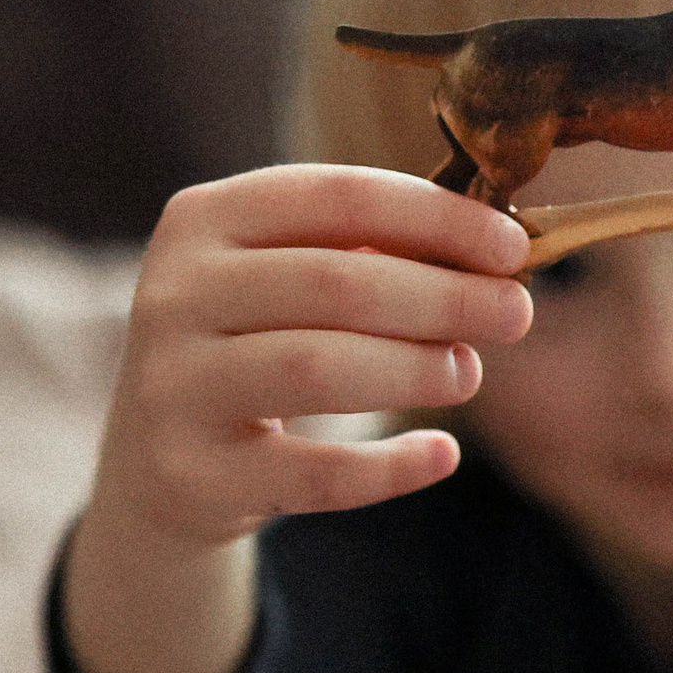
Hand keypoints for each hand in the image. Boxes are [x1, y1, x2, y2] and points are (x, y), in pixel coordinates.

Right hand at [92, 165, 532, 549]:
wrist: (157, 465)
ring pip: (317, 368)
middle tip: (515, 314)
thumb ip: (373, 253)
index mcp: (204, 220)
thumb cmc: (254, 346)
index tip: (514, 248)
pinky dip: (389, 468)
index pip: (338, 197)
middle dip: (443, 297)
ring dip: (415, 370)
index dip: (438, 218)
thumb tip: (500, 251)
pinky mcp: (192, 475)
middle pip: (335, 283)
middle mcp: (174, 294)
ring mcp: (173, 386)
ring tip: (468, 373)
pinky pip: (312, 473)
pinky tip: (441, 455)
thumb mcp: (287, 282)